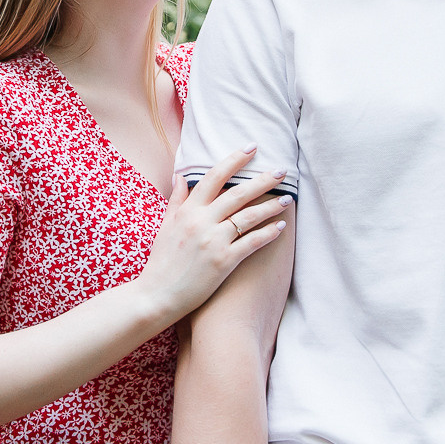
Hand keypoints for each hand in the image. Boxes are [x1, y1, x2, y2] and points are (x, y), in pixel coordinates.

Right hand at [138, 146, 288, 321]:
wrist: (157, 295)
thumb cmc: (161, 262)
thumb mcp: (164, 226)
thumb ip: (176, 200)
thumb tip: (182, 176)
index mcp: (187, 211)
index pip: (214, 177)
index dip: (235, 160)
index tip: (251, 148)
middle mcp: (201, 222)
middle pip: (238, 194)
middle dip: (263, 180)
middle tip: (282, 170)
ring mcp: (213, 241)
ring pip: (249, 217)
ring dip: (271, 206)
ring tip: (287, 199)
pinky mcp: (223, 261)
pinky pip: (252, 243)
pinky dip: (268, 233)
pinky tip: (281, 227)